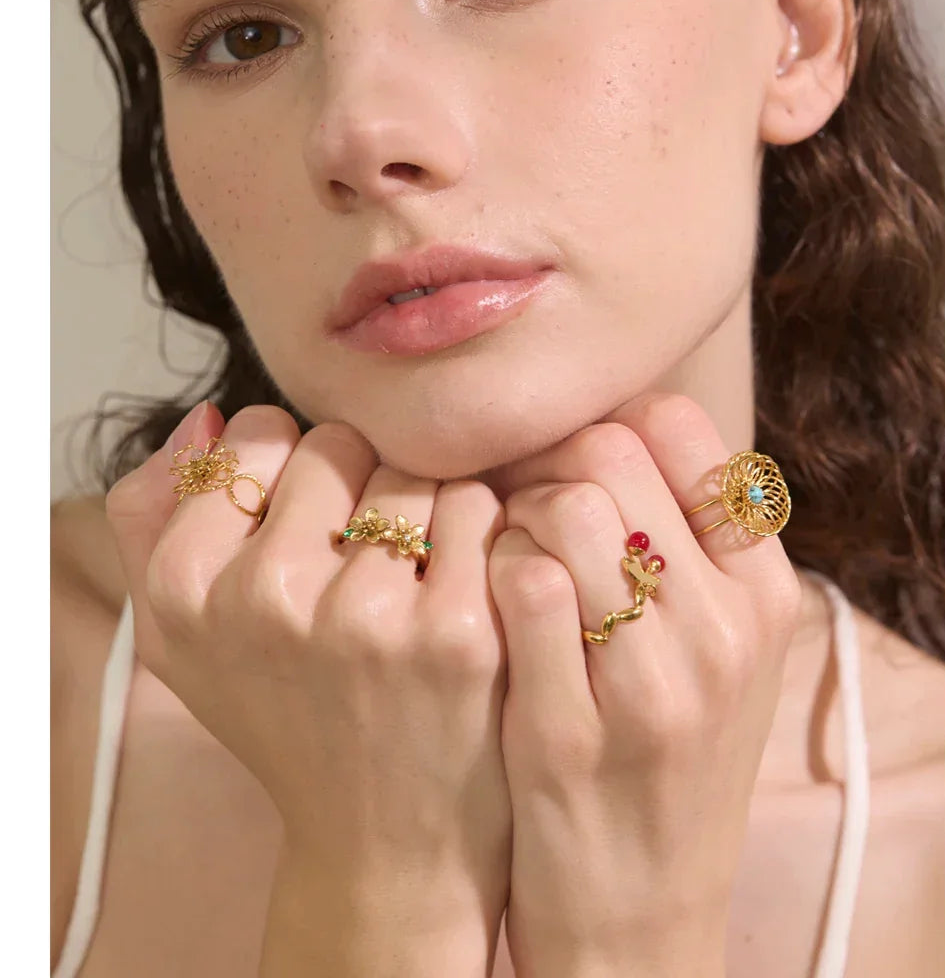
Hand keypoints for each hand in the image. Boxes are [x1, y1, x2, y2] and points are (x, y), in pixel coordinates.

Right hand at [105, 402, 511, 976]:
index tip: (307, 518)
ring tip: (417, 573)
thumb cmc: (288, 719)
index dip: (292, 466)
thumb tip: (211, 418)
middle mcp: (267, 599)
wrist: (386, 835)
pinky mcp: (458, 632)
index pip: (255, 435)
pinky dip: (478, 533)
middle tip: (366, 554)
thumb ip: (156, 516)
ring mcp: (366, 617)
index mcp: (187, 591)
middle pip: (337, 445)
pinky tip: (467, 585)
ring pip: (411, 471)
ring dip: (422, 507)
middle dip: (358, 486)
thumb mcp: (182, 638)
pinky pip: (476, 506)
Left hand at [486, 392, 801, 976]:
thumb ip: (686, 544)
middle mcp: (722, 630)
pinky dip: (490, 570)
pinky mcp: (569, 730)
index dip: (609, 426)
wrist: (640, 907)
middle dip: (548, 462)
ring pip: (567, 509)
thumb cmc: (667, 756)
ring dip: (516, 515)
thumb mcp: (718, 651)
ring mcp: (651, 683)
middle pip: (612, 454)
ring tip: (506, 552)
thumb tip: (604, 430)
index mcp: (764, 593)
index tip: (576, 462)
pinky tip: (484, 599)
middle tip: (525, 502)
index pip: (680, 429)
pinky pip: (522, 583)